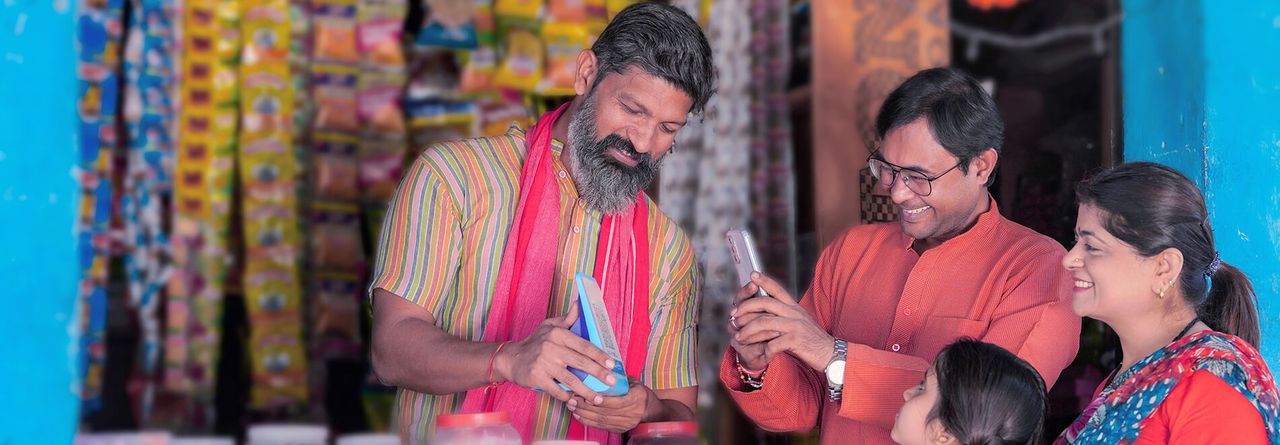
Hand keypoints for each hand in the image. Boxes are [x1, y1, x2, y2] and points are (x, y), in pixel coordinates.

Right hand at [495, 304, 616, 402]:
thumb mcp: (549, 326)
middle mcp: (551, 347)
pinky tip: (576, 399)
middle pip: (581, 362)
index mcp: (558, 334)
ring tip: (598, 398)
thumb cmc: (535, 342)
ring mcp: (543, 363)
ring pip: (571, 380)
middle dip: (599, 373)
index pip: (584, 345)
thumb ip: (568, 319)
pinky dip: (567, 396)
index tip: (612, 364)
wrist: (511, 358)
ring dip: (586, 391)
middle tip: (612, 381)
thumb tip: (580, 304)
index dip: (599, 355)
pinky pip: (556, 390)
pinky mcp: (536, 377)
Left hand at [566, 377, 654, 432]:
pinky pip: (601, 426)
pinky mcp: (619, 429)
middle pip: (605, 412)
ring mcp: (625, 423)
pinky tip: (578, 415)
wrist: (651, 411)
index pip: (617, 402)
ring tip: (572, 406)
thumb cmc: (640, 393)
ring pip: (601, 420)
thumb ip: (618, 377)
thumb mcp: (633, 382)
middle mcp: (631, 413)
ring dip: (584, 414)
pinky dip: (588, 421)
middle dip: (586, 406)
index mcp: (636, 399)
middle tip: (572, 399)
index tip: (587, 396)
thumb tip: (599, 367)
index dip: (601, 401)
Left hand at [732, 273, 835, 370]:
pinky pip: (773, 342)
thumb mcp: (800, 323)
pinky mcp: (796, 340)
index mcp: (794, 307)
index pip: (777, 289)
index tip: (752, 274)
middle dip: (745, 308)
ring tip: (738, 337)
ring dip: (747, 330)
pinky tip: (758, 353)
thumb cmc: (811, 340)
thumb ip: (785, 316)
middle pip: (765, 303)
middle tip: (733, 316)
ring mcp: (795, 325)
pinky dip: (763, 348)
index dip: (764, 281)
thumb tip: (766, 313)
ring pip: (764, 322)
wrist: (831, 354)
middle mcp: (794, 313)